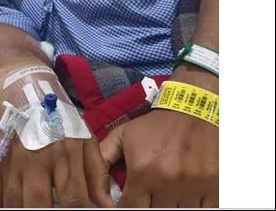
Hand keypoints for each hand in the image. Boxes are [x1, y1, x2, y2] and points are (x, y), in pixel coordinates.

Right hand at [0, 85, 113, 207]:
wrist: (24, 85)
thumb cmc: (59, 116)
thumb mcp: (85, 139)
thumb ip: (96, 174)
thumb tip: (106, 206)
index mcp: (65, 155)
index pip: (73, 200)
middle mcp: (38, 159)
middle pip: (40, 204)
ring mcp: (13, 159)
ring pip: (14, 202)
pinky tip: (7, 209)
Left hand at [100, 106, 217, 206]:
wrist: (193, 108)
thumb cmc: (155, 125)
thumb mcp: (122, 135)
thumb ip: (101, 159)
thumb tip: (95, 190)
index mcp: (142, 170)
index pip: (130, 209)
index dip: (127, 207)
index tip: (130, 200)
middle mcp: (167, 181)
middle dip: (150, 204)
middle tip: (150, 193)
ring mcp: (193, 185)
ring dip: (171, 205)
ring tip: (167, 191)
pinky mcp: (215, 186)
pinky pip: (205, 209)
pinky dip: (195, 205)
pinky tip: (186, 194)